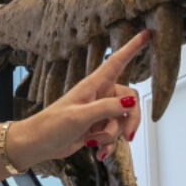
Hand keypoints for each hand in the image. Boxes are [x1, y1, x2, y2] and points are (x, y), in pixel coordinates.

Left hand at [10, 31, 148, 164]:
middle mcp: (99, 95)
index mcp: (94, 85)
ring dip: (113, 135)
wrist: (38, 144)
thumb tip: (130, 102)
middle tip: (128, 135)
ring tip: (95, 141)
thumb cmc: (52, 125)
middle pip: (129, 100)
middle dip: (130, 119)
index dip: (132, 47)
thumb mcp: (80, 116)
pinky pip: (114, 135)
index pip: (117, 61)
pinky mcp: (97, 127)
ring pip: (122, 120)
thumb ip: (107, 108)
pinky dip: (109, 146)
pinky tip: (99, 152)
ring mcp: (99, 112)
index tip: (147, 33)